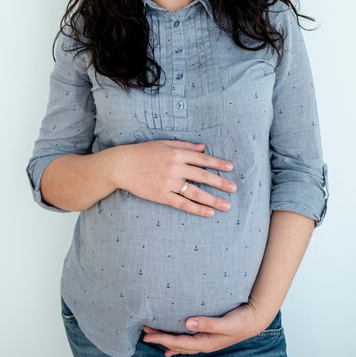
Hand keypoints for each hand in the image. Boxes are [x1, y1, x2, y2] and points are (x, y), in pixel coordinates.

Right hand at [105, 140, 235, 216]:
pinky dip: (196, 209)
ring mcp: (169, 183)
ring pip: (195, 193)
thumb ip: (185, 146)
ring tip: (226, 206)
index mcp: (177, 153)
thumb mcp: (164, 143)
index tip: (230, 168)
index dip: (217, 164)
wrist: (122, 165)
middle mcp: (175, 168)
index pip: (202, 159)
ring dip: (213, 200)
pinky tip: (208, 213)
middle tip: (234, 189)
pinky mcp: (162, 196)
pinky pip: (182, 204)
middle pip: (203, 177)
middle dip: (220, 183)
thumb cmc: (143, 152)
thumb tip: (203, 147)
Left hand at [142, 301, 268, 356]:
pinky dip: (177, 344)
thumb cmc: (241, 321)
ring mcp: (205, 341)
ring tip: (152, 336)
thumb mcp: (225, 322)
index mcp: (205, 342)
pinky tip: (170, 347)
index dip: (162, 339)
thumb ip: (207, 323)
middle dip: (160, 338)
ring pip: (181, 343)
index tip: (147, 335)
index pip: (178, 342)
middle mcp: (203, 344)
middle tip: (144, 331)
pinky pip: (188, 341)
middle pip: (176, 344)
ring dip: (166, 339)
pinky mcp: (208, 335)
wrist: (254, 320)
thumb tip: (188, 323)